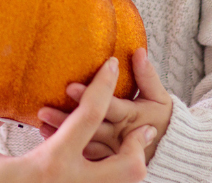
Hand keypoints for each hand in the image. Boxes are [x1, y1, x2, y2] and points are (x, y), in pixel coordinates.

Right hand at [0, 56, 153, 182]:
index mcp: (50, 165)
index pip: (87, 119)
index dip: (101, 86)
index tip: (109, 63)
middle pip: (128, 166)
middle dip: (137, 144)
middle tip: (139, 123)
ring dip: (129, 165)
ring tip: (125, 147)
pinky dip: (111, 181)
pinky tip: (100, 169)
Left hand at [37, 47, 171, 164]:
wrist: (170, 152)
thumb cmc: (162, 120)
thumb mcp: (159, 97)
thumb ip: (147, 75)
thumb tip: (138, 51)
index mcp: (132, 117)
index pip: (109, 106)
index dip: (91, 96)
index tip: (70, 87)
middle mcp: (120, 136)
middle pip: (91, 127)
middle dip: (67, 119)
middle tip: (43, 110)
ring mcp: (112, 152)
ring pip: (85, 144)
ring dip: (62, 135)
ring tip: (41, 123)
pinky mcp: (106, 161)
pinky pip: (85, 156)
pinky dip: (68, 148)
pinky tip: (49, 139)